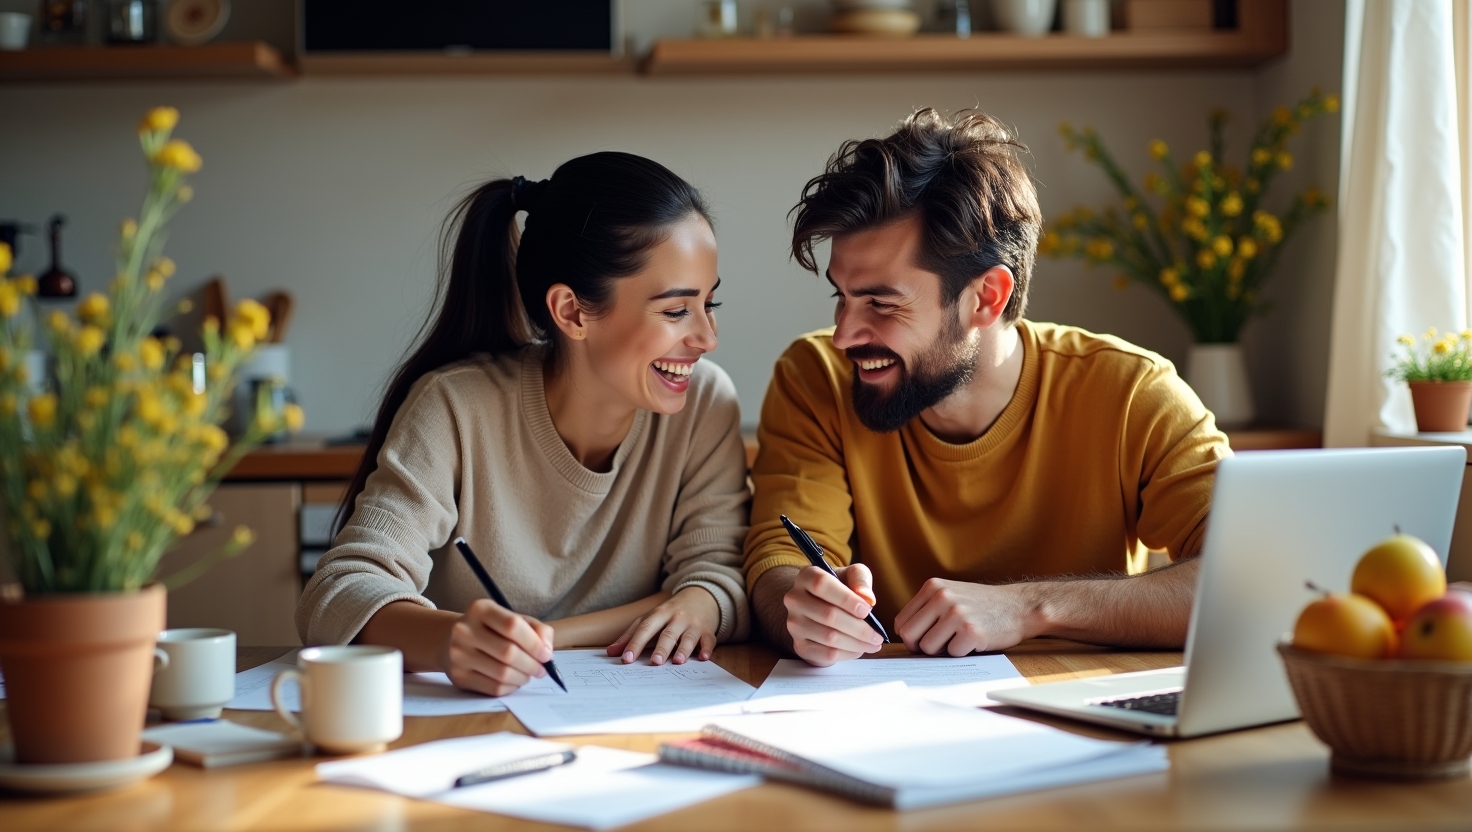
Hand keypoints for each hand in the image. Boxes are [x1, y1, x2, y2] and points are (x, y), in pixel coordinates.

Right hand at [443, 599, 553, 695]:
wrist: (452, 640)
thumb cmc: (492, 630)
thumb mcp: (512, 619)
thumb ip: (536, 629)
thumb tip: (546, 651)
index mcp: (480, 609)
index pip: (512, 626)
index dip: (534, 643)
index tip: (546, 654)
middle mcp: (464, 630)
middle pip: (508, 653)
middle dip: (532, 664)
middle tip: (541, 669)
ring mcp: (458, 655)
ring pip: (502, 674)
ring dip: (523, 677)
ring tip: (528, 674)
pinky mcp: (458, 676)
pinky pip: (493, 688)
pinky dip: (511, 687)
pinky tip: (514, 681)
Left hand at [606, 587, 719, 664]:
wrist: (700, 597)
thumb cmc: (669, 614)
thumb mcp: (649, 619)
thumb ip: (630, 635)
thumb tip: (610, 652)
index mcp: (659, 614)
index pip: (645, 629)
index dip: (635, 644)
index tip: (626, 659)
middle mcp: (677, 618)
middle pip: (668, 634)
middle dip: (661, 648)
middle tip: (654, 662)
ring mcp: (693, 624)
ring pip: (688, 637)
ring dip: (684, 649)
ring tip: (678, 661)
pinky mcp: (707, 631)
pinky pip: (709, 640)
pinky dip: (707, 649)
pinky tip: (704, 657)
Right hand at [784, 564, 883, 666]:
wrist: (818, 605)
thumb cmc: (838, 588)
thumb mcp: (851, 575)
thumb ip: (860, 579)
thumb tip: (868, 598)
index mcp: (805, 576)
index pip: (822, 584)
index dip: (846, 598)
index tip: (867, 610)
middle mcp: (794, 599)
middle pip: (828, 615)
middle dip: (859, 628)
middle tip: (878, 636)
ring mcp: (794, 624)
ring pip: (829, 637)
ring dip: (856, 643)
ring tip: (873, 644)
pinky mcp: (799, 645)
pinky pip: (826, 654)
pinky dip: (848, 654)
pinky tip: (859, 649)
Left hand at [894, 578, 1033, 655]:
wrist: (1018, 606)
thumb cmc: (980, 606)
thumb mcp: (950, 595)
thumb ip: (926, 609)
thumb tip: (903, 636)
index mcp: (932, 587)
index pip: (901, 621)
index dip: (910, 637)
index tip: (923, 640)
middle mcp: (942, 597)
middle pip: (909, 636)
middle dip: (921, 647)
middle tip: (940, 645)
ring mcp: (956, 614)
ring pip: (928, 648)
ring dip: (942, 650)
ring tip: (959, 639)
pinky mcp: (972, 631)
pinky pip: (952, 654)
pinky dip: (962, 653)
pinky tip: (974, 641)